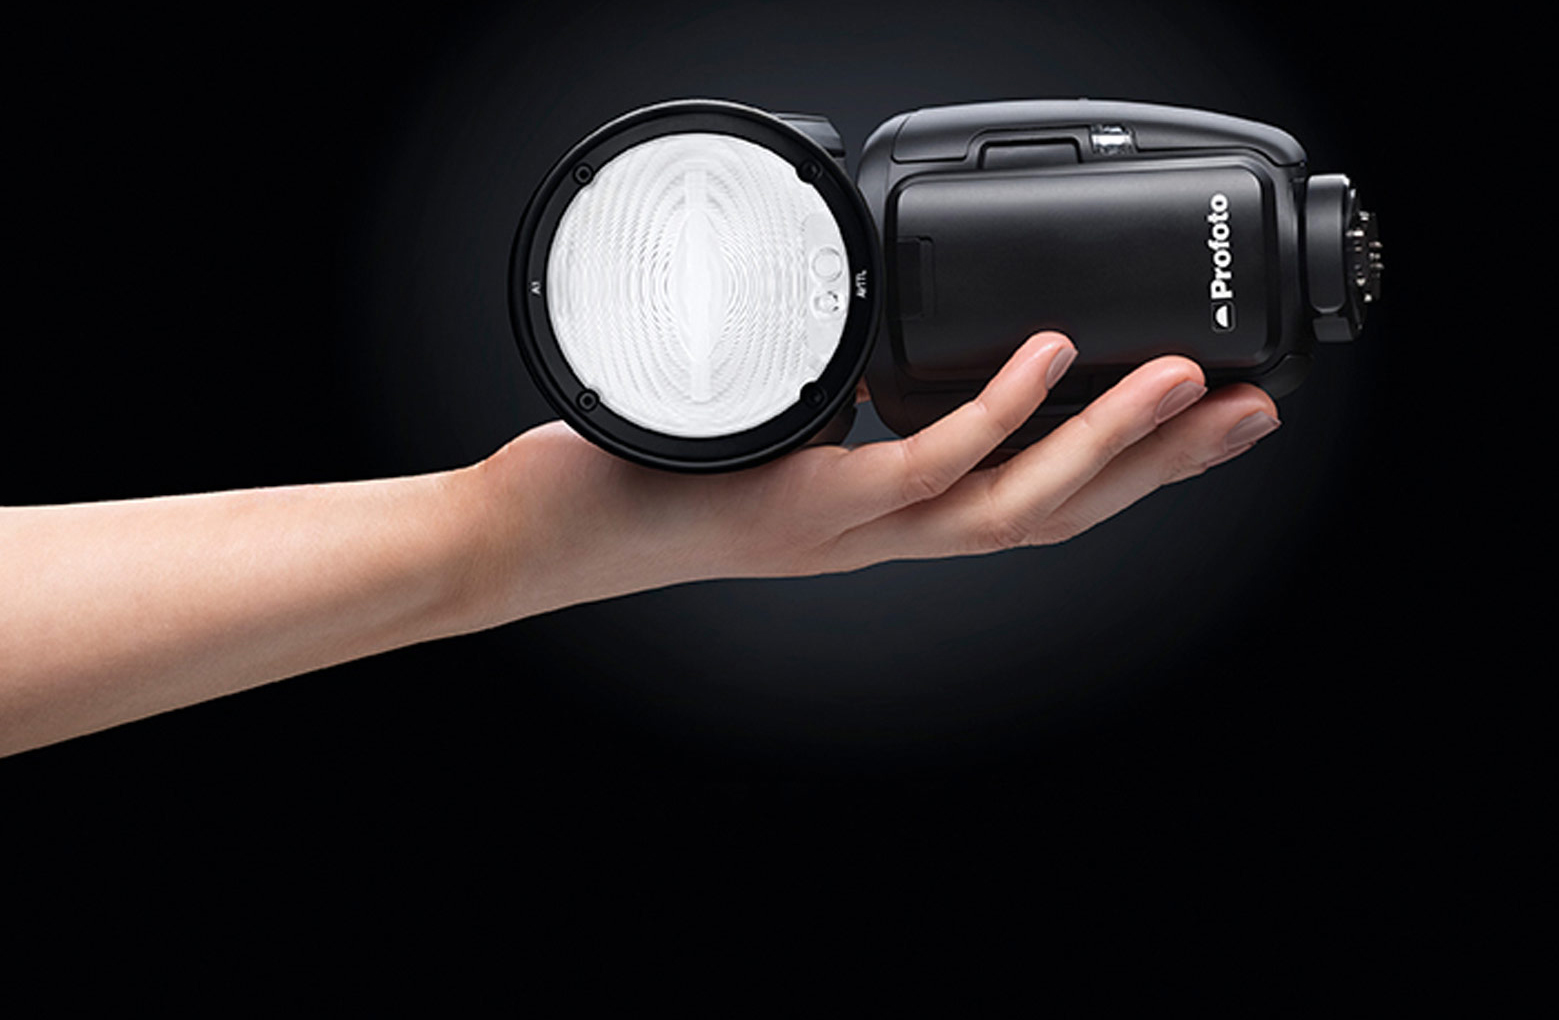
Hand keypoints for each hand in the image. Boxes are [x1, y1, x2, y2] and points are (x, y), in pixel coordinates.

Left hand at [459, 332, 1280, 626]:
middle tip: (1253, 413)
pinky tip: (1048, 359)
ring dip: (1112, 443)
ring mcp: (847, 530)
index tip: (1194, 419)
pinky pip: (923, 465)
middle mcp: (878, 537)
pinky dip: (996, 410)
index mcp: (878, 518)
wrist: (539, 533)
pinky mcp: (804, 506)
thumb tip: (878, 351)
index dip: (1124, 471)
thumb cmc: (641, 480)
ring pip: (1013, 502)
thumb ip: (833, 405)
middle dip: (1161, 468)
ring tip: (1190, 383)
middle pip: (1055, 517)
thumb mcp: (764, 432)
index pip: (1028, 501)